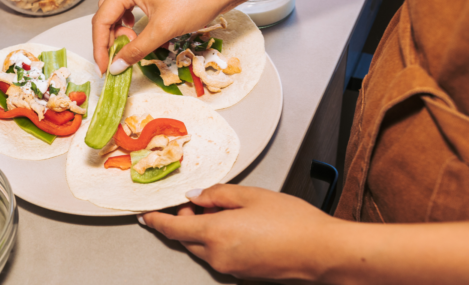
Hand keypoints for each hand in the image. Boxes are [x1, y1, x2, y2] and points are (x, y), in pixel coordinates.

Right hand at [92, 0, 235, 73]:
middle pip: (107, 14)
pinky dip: (131, 23)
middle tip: (118, 60)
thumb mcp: (163, 30)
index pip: (101, 20)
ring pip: (119, 11)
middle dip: (110, 39)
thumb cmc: (196, 1)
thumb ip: (136, 50)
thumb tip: (116, 66)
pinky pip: (131, 7)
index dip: (100, 47)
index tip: (104, 68)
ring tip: (132, 45)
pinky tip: (139, 32)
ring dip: (121, 32)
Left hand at [140, 184, 335, 280]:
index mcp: (215, 233)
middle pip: (186, 238)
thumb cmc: (292, 221)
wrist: (322, 251)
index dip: (157, 221)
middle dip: (185, 220)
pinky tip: (236, 226)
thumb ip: (217, 194)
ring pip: (202, 247)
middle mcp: (217, 255)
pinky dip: (217, 240)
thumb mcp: (252, 195)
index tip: (145, 216)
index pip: (173, 228)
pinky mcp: (242, 274)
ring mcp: (230, 268)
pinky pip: (219, 255)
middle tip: (198, 201)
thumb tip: (195, 197)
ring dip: (202, 230)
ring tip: (224, 211)